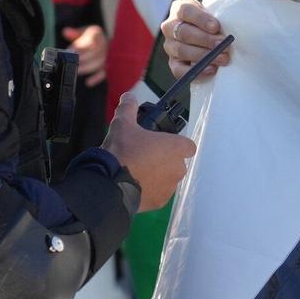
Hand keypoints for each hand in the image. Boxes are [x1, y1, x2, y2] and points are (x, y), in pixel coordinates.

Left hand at [63, 25, 107, 85]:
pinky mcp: (105, 66)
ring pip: (99, 63)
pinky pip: (103, 72)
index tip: (70, 51)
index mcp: (97, 34)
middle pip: (96, 53)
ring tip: (76, 71)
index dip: (82, 47)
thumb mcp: (80, 32)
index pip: (91, 41)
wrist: (99, 41)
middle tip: (72, 63)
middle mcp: (103, 45)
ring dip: (87, 68)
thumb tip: (66, 31)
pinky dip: (96, 78)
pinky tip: (88, 82)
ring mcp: (105, 56)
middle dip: (84, 58)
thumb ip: (73, 33)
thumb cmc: (87, 37)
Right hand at [102, 91, 195, 212]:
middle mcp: (178, 168)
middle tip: (144, 155)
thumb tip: (128, 96)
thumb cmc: (123, 151)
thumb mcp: (123, 123)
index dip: (176, 143)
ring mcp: (170, 188)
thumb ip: (128, 107)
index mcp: (176, 148)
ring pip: (168, 178)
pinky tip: (134, 184)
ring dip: (158, 175)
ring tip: (137, 170)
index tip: (162, 142)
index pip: (188, 145)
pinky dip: (150, 189)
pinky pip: (159, 193)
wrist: (111, 184)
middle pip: (177, 162)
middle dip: (164, 159)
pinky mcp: (160, 202)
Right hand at [161, 0, 232, 78]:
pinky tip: (212, 69)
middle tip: (222, 44)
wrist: (209, 38)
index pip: (186, 11)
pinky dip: (197, 71)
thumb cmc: (213, 23)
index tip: (216, 27)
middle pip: (183, 32)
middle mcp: (170, 27)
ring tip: (222, 58)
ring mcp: (170, 46)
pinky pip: (180, 70)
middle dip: (205, 39)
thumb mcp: (214, 15)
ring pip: (181, 51)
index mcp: (179, 9)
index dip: (200, 19)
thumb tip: (228, 30)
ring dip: (204, 55)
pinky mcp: (173, 64)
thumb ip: (218, 18)